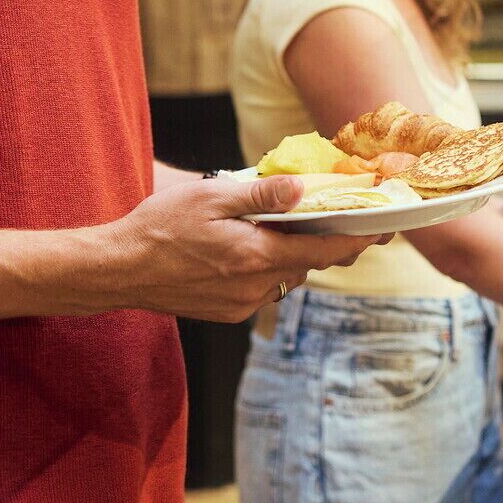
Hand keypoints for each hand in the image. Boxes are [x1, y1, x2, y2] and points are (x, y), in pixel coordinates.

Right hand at [99, 174, 382, 323]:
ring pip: (286, 278)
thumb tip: (303, 190)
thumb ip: (261, 195)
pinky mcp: (228, 313)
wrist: (118, 270)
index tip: (384, 229)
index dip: (358, 240)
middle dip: (326, 243)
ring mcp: (242, 304)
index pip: (324, 252)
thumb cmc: (159, 227)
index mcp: (256, 256)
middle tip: (339, 219)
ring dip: (291, 255)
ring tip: (281, 227)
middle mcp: (255, 287)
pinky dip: (266, 268)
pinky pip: (263, 289)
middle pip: (309, 266)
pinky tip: (249, 248)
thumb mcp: (210, 197)